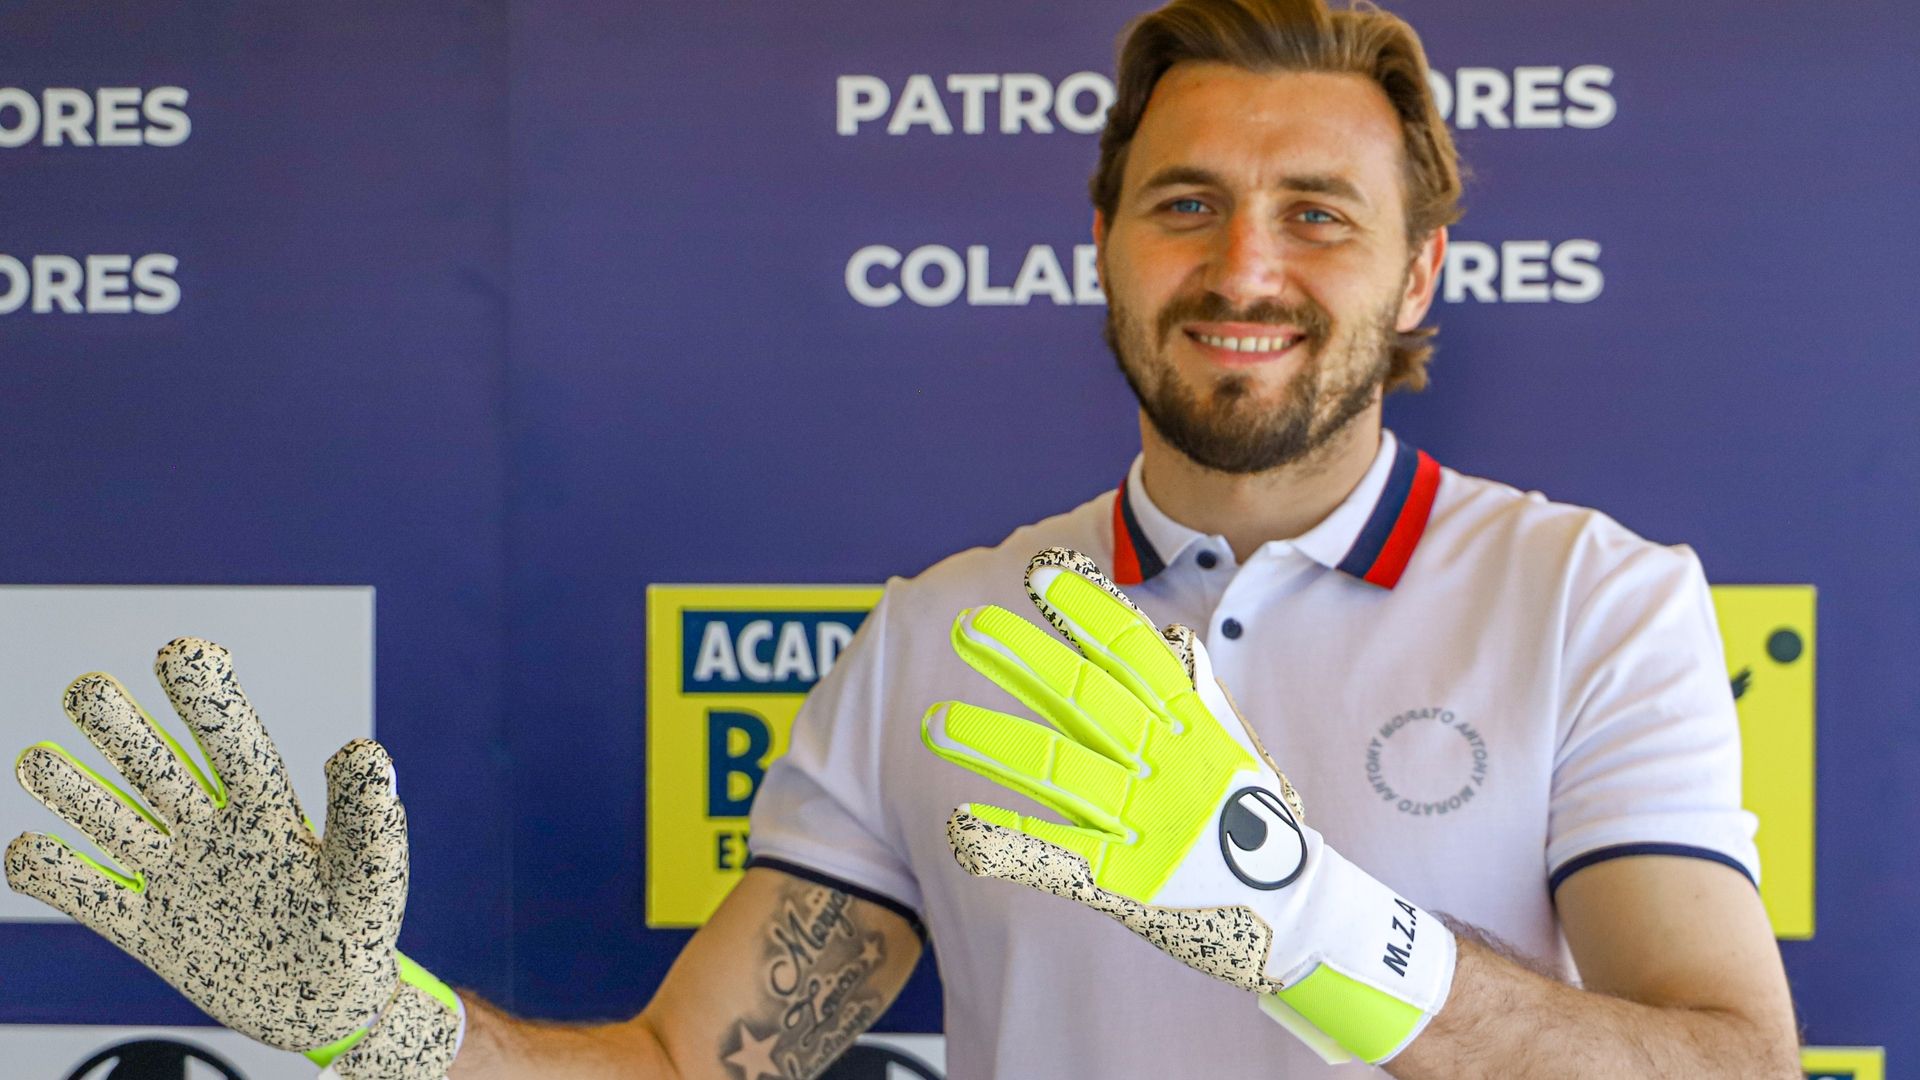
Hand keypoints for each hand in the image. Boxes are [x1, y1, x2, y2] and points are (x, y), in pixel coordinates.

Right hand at [5, 638, 461, 1078]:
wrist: (328, 1007)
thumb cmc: (360, 928)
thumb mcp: (373, 874)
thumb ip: (368, 818)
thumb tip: (361, 748)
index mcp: (268, 808)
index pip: (231, 741)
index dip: (205, 697)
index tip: (183, 652)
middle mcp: (212, 829)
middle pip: (157, 768)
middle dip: (121, 729)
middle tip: (88, 689)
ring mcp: (176, 876)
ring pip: (114, 821)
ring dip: (74, 792)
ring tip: (37, 760)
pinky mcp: (149, 929)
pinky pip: (92, 897)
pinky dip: (56, 875)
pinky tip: (29, 850)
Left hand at [921, 549, 1455, 1063]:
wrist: (1297, 920)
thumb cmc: (1260, 829)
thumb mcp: (1239, 753)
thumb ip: (1199, 696)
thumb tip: (1173, 636)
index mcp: (1190, 728)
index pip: (1130, 652)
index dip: (1085, 608)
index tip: (1041, 570)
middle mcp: (1164, 764)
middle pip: (1083, 698)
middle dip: (1023, 660)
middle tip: (968, 628)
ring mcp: (1142, 823)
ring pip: (1055, 770)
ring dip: (991, 742)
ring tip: (934, 724)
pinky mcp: (1122, 884)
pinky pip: (1053, 858)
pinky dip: (1005, 843)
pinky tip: (959, 827)